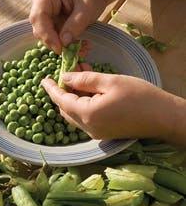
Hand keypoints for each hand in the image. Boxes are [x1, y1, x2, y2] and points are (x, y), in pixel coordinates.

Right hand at [29, 0, 104, 53]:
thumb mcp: (87, 10)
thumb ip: (75, 25)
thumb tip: (63, 43)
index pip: (38, 17)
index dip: (46, 35)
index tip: (59, 48)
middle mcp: (40, 2)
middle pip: (39, 28)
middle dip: (55, 42)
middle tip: (72, 52)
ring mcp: (44, 12)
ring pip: (45, 35)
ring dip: (62, 45)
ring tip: (81, 49)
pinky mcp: (49, 21)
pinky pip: (53, 37)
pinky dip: (65, 44)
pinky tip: (79, 46)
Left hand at [41, 71, 175, 140]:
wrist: (163, 117)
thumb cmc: (140, 96)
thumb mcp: (110, 81)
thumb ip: (84, 79)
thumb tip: (65, 77)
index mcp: (88, 114)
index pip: (61, 101)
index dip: (51, 89)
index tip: (43, 79)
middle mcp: (88, 128)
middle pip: (66, 110)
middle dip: (63, 91)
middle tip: (69, 72)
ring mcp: (96, 133)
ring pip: (75, 115)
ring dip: (73, 98)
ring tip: (82, 77)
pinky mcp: (103, 133)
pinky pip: (85, 119)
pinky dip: (82, 105)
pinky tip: (90, 91)